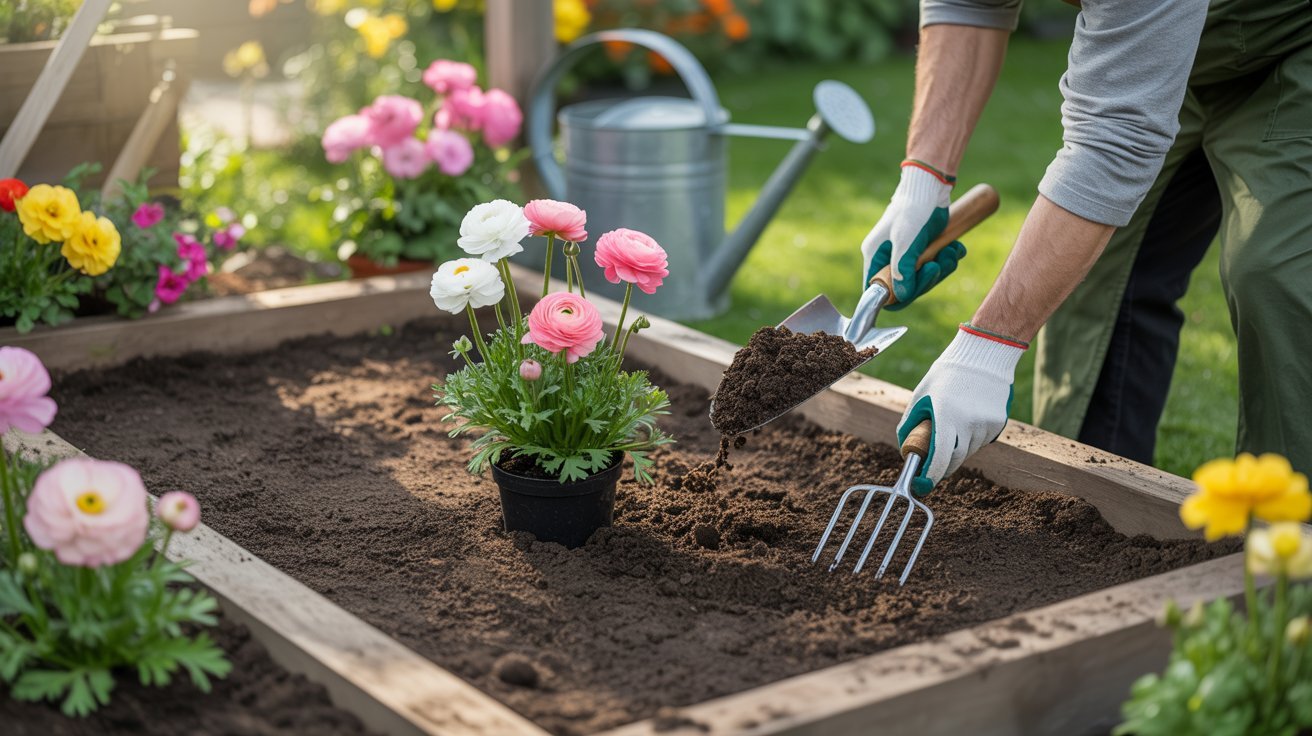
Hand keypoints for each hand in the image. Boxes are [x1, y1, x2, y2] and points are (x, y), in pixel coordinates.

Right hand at [861, 164, 964, 310]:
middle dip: (926, 279)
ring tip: (950, 252)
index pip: (878, 288)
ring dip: (941, 268)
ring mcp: (906, 253)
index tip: (914, 288)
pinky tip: (955, 248)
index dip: (895, 296)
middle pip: (905, 286)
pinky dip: (947, 258)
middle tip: (938, 265)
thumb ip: (902, 271)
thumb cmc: (913, 210)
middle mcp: (888, 257)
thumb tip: (902, 295)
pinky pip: (935, 264)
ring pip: (923, 277)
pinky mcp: (923, 248)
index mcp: (875, 256)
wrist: (930, 186)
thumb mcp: (905, 243)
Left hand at [896, 325, 1026, 494]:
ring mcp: (986, 424)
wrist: (984, 356)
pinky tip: (966, 421)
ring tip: (951, 430)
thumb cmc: (946, 375)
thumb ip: (910, 423)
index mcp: (946, 414)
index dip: (931, 475)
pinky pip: (980, 441)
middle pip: (955, 459)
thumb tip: (905, 448)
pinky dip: (970, 440)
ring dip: (956, 451)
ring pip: (968, 451)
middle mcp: (968, 422)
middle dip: (942, 467)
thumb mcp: (921, 395)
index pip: (941, 456)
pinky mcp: (998, 423)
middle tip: (931, 467)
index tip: (922, 485)